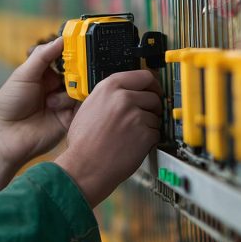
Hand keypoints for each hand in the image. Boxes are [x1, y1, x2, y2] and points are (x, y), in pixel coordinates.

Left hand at [0, 38, 77, 198]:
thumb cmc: (8, 104)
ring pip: (80, 89)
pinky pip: (81, 106)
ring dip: (66, 92)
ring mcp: (64, 103)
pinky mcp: (70, 118)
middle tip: (72, 72)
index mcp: (44, 75)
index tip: (80, 44)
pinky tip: (57, 107)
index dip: (72, 52)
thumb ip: (43, 56)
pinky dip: (74, 104)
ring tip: (49, 103)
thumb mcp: (23, 74)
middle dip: (76, 72)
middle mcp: (56, 87)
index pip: (64, 58)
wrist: (5, 137)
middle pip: (76, 73)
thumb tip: (61, 39)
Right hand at [54, 70, 161, 206]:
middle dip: (152, 107)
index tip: (154, 90)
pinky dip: (149, 140)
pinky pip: (156, 133)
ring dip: (149, 125)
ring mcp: (136, 115)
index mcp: (109, 87)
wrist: (84, 166)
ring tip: (131, 135)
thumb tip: (126, 91)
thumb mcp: (89, 106)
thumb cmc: (83, 142)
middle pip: (154, 96)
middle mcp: (123, 98)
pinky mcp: (145, 134)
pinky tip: (134, 145)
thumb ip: (109, 95)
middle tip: (146, 116)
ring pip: (156, 116)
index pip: (143, 75)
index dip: (152, 84)